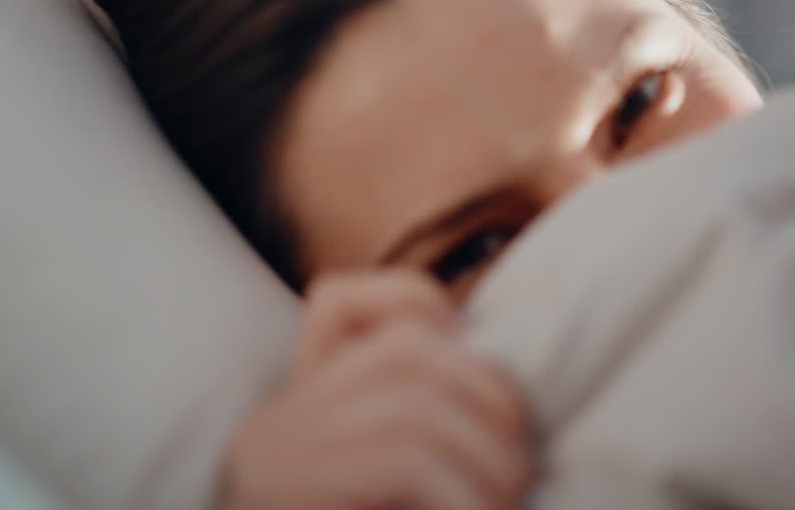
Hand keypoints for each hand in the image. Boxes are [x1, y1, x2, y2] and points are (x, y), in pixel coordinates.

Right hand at [221, 272, 533, 509]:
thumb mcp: (385, 486)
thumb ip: (418, 436)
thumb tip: (497, 392)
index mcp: (292, 413)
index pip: (336, 304)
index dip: (420, 310)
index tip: (466, 377)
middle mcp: (274, 426)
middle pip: (404, 350)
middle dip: (490, 398)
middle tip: (521, 466)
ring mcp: (274, 462)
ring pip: (415, 405)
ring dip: (488, 455)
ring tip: (508, 500)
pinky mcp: (289, 494)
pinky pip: (406, 461)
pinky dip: (465, 495)